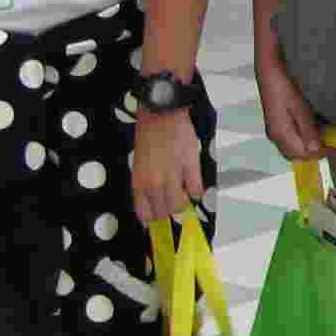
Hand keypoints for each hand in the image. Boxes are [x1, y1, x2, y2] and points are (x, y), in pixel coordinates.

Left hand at [131, 108, 205, 224]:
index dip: (150, 219)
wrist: (161, 115)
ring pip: (179, 205)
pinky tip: (195, 189)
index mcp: (139, 182)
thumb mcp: (140, 163)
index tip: (154, 221)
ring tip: (184, 199)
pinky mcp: (190, 167)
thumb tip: (155, 198)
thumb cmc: (148, 136)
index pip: (143, 212)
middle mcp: (154, 183)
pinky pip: (196, 188)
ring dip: (183, 205)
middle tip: (171, 209)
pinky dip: (197, 192)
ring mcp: (173, 176)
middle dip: (167, 214)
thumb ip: (146, 182)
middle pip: (162, 212)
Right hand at [256, 56, 324, 162]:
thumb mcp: (300, 108)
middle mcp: (276, 136)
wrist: (270, 73)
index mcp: (280, 133)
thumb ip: (308, 130)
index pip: (302, 155)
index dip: (321, 153)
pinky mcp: (279, 125)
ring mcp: (276, 131)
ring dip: (312, 144)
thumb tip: (315, 150)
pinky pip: (294, 139)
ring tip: (327, 132)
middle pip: (298, 155)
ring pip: (296, 148)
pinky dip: (306, 137)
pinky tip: (317, 126)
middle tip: (334, 140)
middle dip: (316, 151)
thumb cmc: (284, 87)